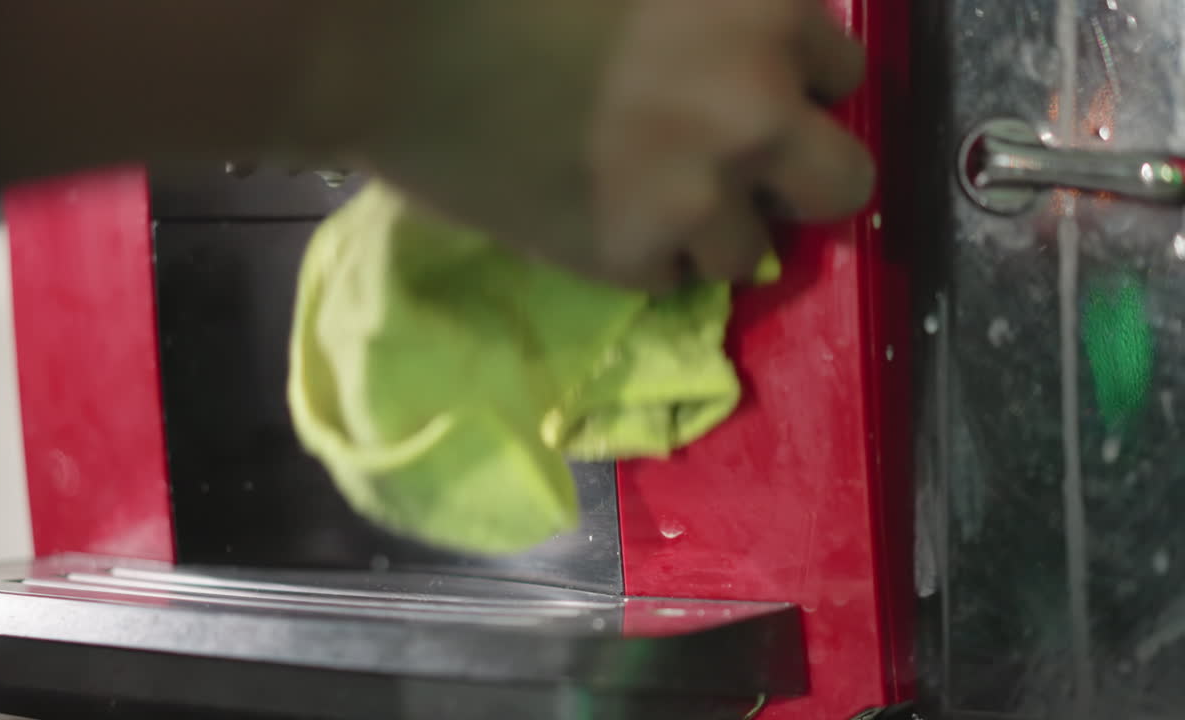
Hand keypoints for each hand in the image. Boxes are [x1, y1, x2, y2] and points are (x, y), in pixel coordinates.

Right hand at [343, 0, 872, 291]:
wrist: (387, 43)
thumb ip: (720, 0)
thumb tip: (759, 40)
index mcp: (766, 12)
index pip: (844, 77)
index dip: (796, 84)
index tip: (753, 89)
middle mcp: (756, 110)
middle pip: (843, 184)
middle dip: (797, 177)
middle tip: (739, 166)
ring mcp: (697, 196)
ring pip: (752, 250)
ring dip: (713, 227)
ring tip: (644, 194)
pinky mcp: (628, 258)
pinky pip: (670, 278)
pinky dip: (644, 254)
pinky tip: (592, 211)